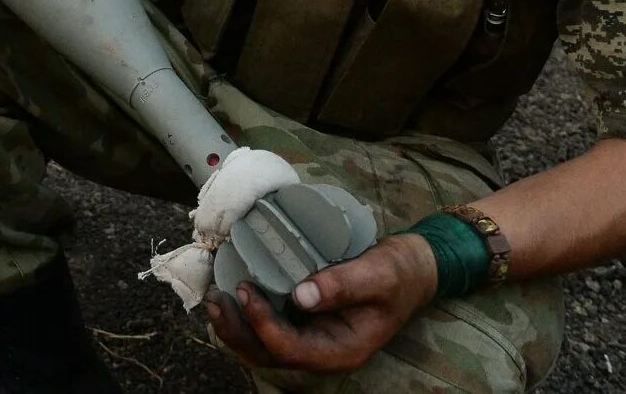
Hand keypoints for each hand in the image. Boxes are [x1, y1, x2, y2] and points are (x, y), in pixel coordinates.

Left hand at [204, 233, 438, 373]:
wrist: (412, 270)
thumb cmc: (398, 274)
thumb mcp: (378, 274)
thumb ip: (342, 285)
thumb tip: (301, 295)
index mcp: (341, 350)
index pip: (291, 350)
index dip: (264, 324)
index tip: (246, 290)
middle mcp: (322, 351)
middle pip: (269, 355)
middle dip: (237, 332)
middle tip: (213, 300)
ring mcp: (312, 339)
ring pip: (263, 346)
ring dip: (235, 326)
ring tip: (213, 298)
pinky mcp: (304, 322)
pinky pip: (268, 327)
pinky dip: (246, 315)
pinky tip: (230, 293)